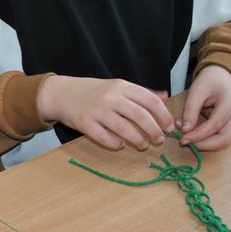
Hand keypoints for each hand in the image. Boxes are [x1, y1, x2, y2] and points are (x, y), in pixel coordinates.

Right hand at [37, 75, 173, 150]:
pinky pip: (104, 137)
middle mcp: (111, 97)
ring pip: (124, 129)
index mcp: (122, 86)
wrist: (61, 93)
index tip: (169, 127)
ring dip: (138, 140)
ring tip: (143, 145)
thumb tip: (165, 97)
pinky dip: (115, 144)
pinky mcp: (84, 123)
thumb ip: (141, 92)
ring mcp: (97, 110)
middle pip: (140, 116)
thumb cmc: (93, 91)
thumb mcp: (117, 86)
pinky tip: (120, 145)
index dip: (163, 115)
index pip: (150, 100)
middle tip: (159, 140)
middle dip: (154, 130)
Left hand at [176, 65, 230, 149]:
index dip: (198, 135)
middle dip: (203, 145)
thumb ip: (190, 110)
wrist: (221, 76)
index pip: (215, 125)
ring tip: (187, 136)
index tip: (182, 139)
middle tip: (184, 142)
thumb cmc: (209, 81)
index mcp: (230, 103)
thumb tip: (185, 131)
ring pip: (224, 141)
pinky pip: (220, 138)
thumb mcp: (196, 90)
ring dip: (204, 143)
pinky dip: (206, 139)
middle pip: (224, 139)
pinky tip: (193, 134)